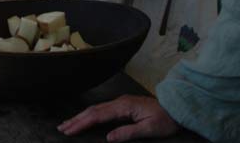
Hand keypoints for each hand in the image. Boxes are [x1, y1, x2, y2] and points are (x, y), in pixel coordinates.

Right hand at [57, 96, 178, 141]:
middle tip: (61, 128)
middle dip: (76, 119)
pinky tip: (85, 119)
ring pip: (96, 109)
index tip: (69, 130)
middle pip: (93, 110)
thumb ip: (128, 133)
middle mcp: (120, 102)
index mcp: (124, 107)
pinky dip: (90, 115)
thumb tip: (108, 138)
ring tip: (68, 124)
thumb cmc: (166, 120)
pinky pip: (102, 109)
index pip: (98, 115)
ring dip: (81, 116)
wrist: (178, 108)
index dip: (82, 123)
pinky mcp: (123, 105)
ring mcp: (121, 102)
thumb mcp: (150, 129)